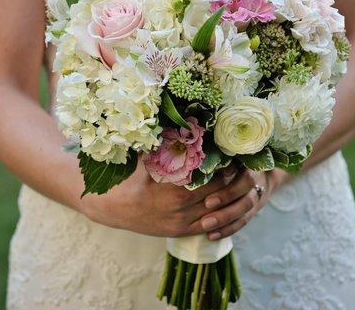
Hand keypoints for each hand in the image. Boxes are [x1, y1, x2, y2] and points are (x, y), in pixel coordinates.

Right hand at [80, 159, 240, 237]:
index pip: (211, 177)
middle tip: (242, 167)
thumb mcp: (144, 158)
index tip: (233, 155)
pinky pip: (208, 226)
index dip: (226, 166)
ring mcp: (182, 222)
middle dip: (232, 181)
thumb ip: (162, 144)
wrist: (112, 208)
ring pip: (217, 211)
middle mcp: (182, 207)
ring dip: (230, 198)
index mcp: (175, 189)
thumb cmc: (127, 178)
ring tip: (239, 184)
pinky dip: (220, 216)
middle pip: (219, 193)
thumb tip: (176, 122)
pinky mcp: (180, 231)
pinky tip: (227, 203)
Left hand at [196, 167, 287, 240]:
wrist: (259, 175)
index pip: (246, 178)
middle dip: (226, 200)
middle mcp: (258, 185)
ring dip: (225, 220)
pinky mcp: (251, 213)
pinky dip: (226, 230)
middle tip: (207, 204)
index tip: (213, 186)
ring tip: (205, 225)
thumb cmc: (237, 162)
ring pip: (244, 213)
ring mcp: (256, 200)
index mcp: (253, 169)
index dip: (231, 183)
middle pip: (246, 196)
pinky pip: (241, 224)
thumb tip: (198, 164)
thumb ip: (220, 160)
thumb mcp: (233, 156)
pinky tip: (211, 236)